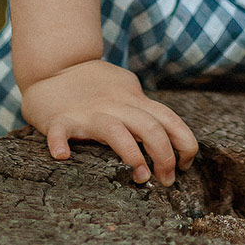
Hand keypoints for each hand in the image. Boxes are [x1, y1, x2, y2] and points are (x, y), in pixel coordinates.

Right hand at [19, 59, 198, 185]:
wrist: (58, 64)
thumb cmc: (96, 83)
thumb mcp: (128, 90)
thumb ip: (143, 108)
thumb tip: (164, 131)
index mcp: (134, 101)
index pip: (169, 119)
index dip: (185, 142)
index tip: (186, 164)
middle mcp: (116, 106)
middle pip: (150, 128)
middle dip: (165, 156)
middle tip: (166, 181)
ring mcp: (89, 113)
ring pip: (116, 131)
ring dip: (131, 154)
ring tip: (140, 178)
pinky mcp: (59, 118)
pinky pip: (60, 131)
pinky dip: (59, 143)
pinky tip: (62, 155)